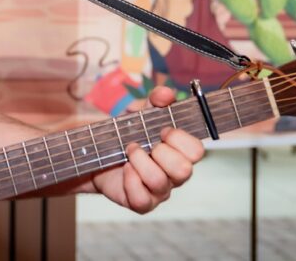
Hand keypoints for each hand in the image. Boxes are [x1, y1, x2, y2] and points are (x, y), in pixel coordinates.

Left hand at [90, 86, 203, 213]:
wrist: (98, 154)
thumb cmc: (127, 135)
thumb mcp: (140, 113)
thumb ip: (154, 101)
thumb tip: (166, 93)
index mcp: (180, 152)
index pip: (197, 151)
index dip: (181, 138)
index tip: (162, 130)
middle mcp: (174, 175)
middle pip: (184, 170)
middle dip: (161, 152)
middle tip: (145, 143)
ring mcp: (159, 191)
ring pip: (160, 182)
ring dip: (140, 161)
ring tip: (129, 151)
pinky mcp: (142, 203)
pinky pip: (142, 199)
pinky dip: (130, 181)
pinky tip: (124, 169)